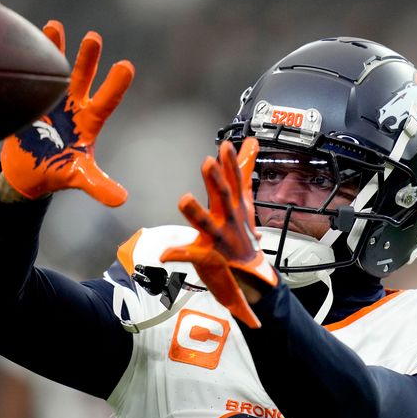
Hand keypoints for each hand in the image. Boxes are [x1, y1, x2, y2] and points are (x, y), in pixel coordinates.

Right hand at [0, 21, 134, 203]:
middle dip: (87, 58)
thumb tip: (121, 200)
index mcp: (89, 122)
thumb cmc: (58, 172)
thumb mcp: (80, 178)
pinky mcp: (30, 102)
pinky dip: (29, 62)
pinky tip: (26, 41)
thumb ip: (98, 186)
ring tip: (55, 27)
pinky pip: (31, 78)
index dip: (114, 85)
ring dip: (56, 50)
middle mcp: (73, 106)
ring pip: (55, 71)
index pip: (106, 101)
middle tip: (93, 37)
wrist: (28, 171)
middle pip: (82, 78)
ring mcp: (52, 101)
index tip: (125, 66)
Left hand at [161, 138, 277, 327]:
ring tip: (184, 199)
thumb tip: (251, 143)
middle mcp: (229, 221)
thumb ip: (244, 171)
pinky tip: (164, 253)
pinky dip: (178, 254)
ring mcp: (219, 239)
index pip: (235, 181)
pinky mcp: (209, 257)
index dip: (231, 164)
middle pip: (223, 197)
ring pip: (207, 224)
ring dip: (196, 213)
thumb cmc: (243, 234)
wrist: (250, 274)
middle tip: (207, 162)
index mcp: (236, 207)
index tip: (225, 146)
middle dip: (216, 181)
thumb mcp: (245, 201)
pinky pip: (191, 255)